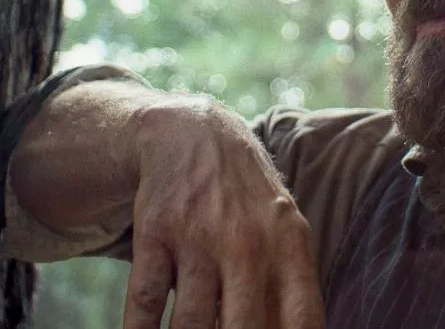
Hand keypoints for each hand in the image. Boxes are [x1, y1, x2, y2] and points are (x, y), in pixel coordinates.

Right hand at [122, 95, 325, 328]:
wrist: (194, 134)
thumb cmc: (249, 203)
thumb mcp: (286, 235)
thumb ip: (293, 293)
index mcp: (290, 248)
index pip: (300, 323)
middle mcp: (248, 243)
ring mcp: (199, 237)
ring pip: (189, 326)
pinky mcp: (155, 233)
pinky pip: (143, 303)